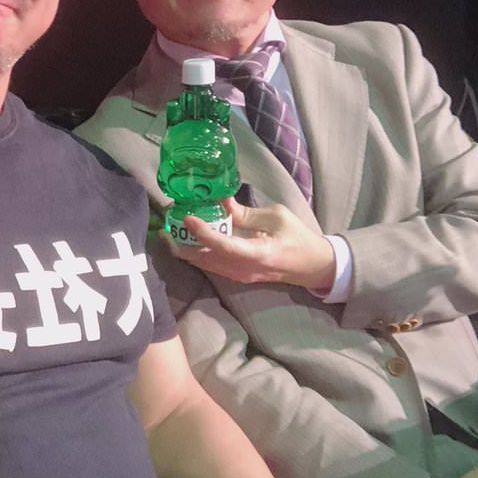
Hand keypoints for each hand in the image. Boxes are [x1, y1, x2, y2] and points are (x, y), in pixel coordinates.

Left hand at [166, 197, 335, 290]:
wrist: (313, 266)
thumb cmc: (298, 238)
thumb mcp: (276, 217)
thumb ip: (246, 212)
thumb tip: (220, 201)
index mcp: (257, 253)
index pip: (223, 246)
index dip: (202, 233)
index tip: (187, 218)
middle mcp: (244, 269)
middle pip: (204, 260)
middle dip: (180, 245)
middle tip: (163, 227)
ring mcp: (239, 275)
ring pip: (204, 265)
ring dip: (185, 250)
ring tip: (168, 233)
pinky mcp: (237, 275)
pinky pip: (211, 266)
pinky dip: (196, 254)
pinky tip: (187, 241)